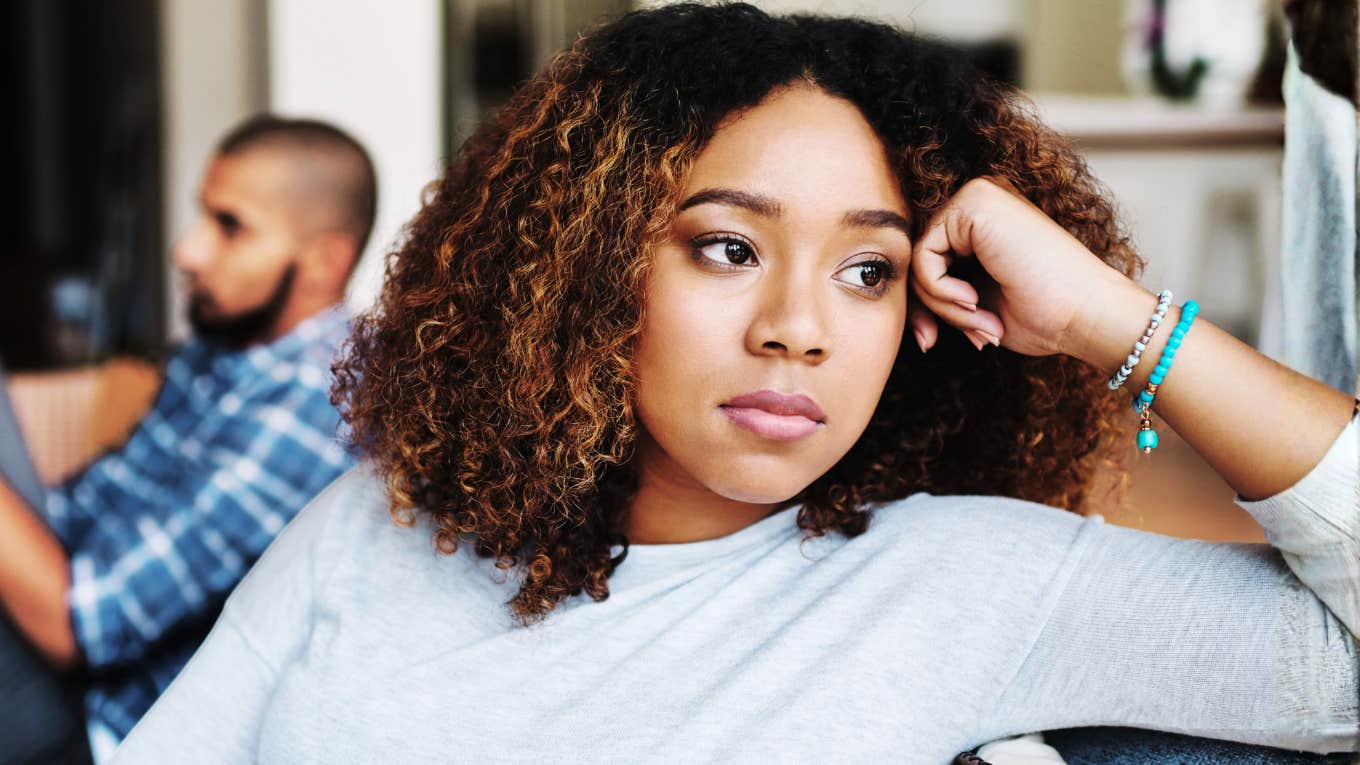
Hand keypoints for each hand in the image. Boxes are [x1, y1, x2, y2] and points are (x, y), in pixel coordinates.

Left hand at [908, 177, 1132, 360]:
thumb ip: (942, 297)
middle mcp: (978, 202)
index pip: (926, 262)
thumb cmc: (1046, 316)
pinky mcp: (973, 203)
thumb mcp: (977, 308)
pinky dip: (940, 291)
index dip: (923, 306)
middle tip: (959, 338)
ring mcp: (976, 197)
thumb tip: (910, 319)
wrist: (1087, 314)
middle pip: (917, 259)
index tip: (930, 342)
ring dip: (942, 305)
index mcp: (983, 223)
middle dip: (928, 308)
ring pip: (917, 259)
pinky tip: (974, 302)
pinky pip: (923, 256)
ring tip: (981, 322)